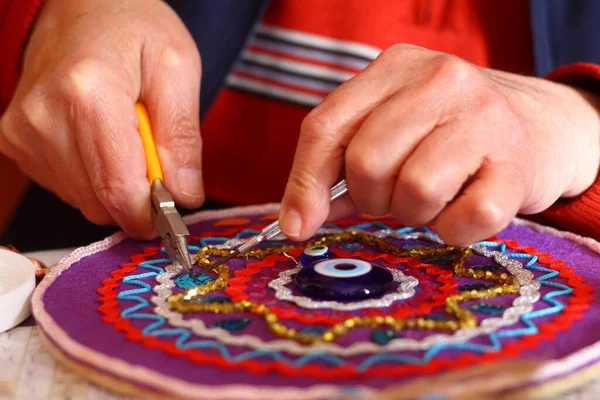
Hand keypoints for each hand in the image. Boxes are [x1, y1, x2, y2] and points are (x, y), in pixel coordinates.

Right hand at [0, 0, 203, 237]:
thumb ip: (183, 137)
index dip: (151, 213)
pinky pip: (68, 188)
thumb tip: (184, 196)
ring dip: (116, 185)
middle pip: (100, 202)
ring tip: (127, 139)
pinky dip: (94, 178)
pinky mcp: (16, 142)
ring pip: (84, 200)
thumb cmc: (133, 28)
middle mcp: (44, 117)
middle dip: (138, 196)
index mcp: (88, 93)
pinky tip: (102, 141)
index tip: (173, 211)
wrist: (81, 6)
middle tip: (155, 158)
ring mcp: (24, 132)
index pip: (118, 189)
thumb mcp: (178, 68)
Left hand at [280, 44, 599, 245]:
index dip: (304, 183)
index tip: (297, 226)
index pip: (325, 127)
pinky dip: (452, 229)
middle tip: (395, 196)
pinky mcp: (518, 165)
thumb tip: (298, 220)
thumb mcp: (391, 128)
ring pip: (414, 191)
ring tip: (433, 197)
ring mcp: (484, 118)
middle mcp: (441, 79)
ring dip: (413, 213)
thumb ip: (341, 163)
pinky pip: (462, 220)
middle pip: (366, 162)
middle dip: (371, 198)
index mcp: (396, 67)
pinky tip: (463, 208)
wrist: (539, 126)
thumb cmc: (447, 134)